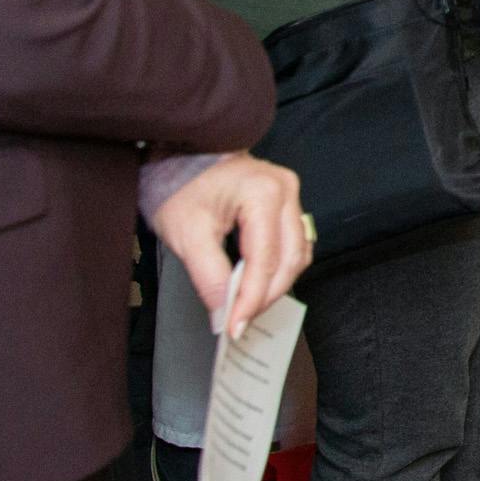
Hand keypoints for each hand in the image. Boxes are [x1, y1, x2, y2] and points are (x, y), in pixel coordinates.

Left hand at [148, 153, 311, 337]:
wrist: (181, 153)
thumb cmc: (181, 184)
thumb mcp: (186, 234)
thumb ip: (208, 276)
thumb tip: (223, 313)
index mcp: (263, 192)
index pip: (265, 259)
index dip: (251, 298)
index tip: (235, 327)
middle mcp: (286, 190)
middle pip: (290, 259)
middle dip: (265, 295)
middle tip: (239, 321)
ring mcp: (291, 194)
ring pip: (298, 254)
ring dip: (275, 285)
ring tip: (246, 305)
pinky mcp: (287, 202)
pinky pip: (295, 244)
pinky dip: (279, 269)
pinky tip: (257, 283)